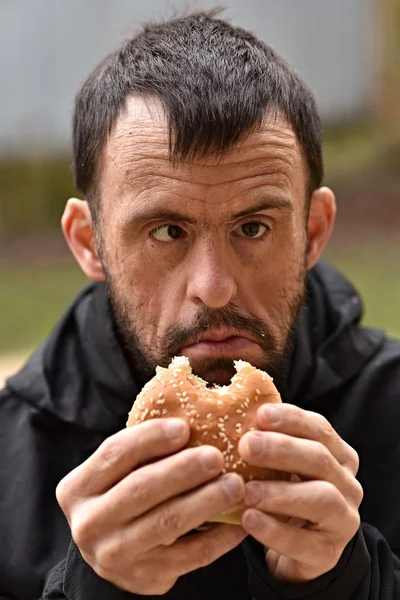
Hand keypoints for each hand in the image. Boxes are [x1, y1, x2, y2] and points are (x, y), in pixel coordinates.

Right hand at [56, 418, 245, 594]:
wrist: (113, 558)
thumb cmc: (120, 499)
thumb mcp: (114, 475)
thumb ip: (139, 452)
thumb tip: (190, 418)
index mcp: (78, 488)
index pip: (114, 453)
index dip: (150, 437)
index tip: (184, 427)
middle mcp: (91, 522)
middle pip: (141, 488)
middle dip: (183, 469)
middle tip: (217, 456)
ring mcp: (117, 554)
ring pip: (167, 522)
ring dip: (206, 500)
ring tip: (235, 484)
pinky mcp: (148, 576)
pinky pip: (192, 555)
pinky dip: (220, 536)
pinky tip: (239, 520)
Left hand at [238, 403, 362, 582]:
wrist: (296, 550)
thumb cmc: (284, 493)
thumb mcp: (282, 466)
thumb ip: (268, 442)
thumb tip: (232, 414)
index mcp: (338, 455)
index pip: (319, 428)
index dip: (291, 419)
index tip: (260, 414)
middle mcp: (347, 484)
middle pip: (320, 459)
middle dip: (282, 449)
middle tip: (246, 446)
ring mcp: (343, 520)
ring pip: (321, 498)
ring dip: (281, 492)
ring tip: (246, 490)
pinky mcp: (328, 554)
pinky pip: (303, 543)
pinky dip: (274, 530)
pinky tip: (248, 520)